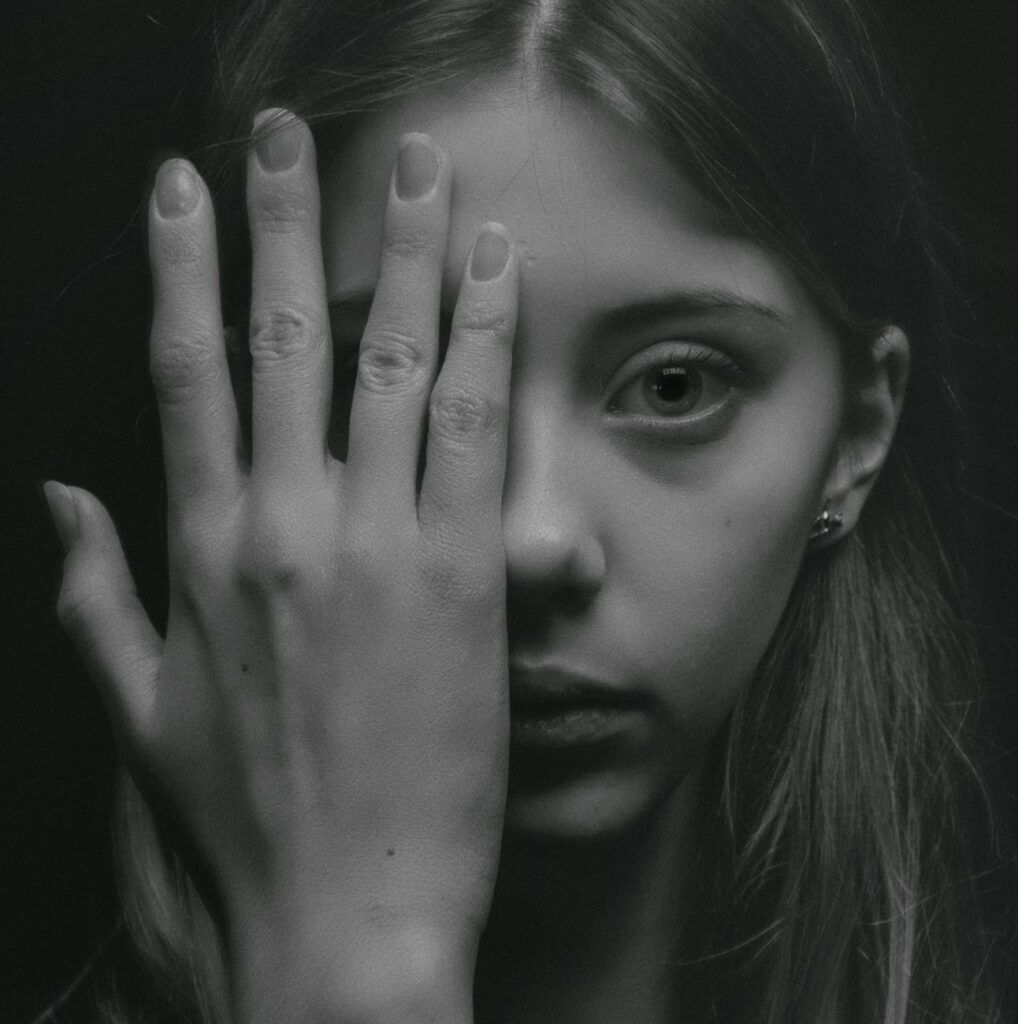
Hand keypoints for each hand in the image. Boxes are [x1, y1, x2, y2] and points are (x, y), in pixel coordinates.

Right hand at [45, 111, 517, 1022]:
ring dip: (406, 252)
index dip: (181, 267)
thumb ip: (92, 593)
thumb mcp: (139, 709)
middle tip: (288, 131)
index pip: (183, 372)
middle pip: (282, 339)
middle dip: (282, 219)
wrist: (341, 915)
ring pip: (392, 361)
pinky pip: (476, 429)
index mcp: (202, 552)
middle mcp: (285, 529)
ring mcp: (377, 545)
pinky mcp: (462, 576)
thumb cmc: (246, 820)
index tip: (184, 189)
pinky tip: (496, 269)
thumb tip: (61, 498)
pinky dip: (487, 338)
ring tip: (420, 170)